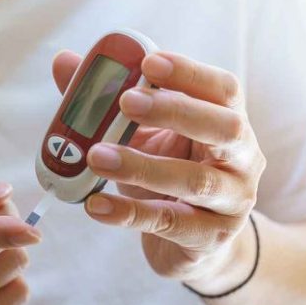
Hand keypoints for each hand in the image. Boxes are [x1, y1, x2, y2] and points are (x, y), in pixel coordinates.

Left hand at [52, 51, 265, 289]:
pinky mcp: (211, 238)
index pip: (223, 90)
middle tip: (126, 102)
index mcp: (229, 122)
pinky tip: (95, 204)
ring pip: (195, 181)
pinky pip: (169, 223)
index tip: (148, 62)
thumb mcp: (143, 135)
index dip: (189, 73)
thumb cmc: (169, 175)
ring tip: (96, 156)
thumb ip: (108, 101)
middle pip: (224, 128)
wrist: (195, 243)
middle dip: (175, 111)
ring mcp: (233, 202)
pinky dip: (129, 212)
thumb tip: (63, 61)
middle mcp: (243, 159)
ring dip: (143, 166)